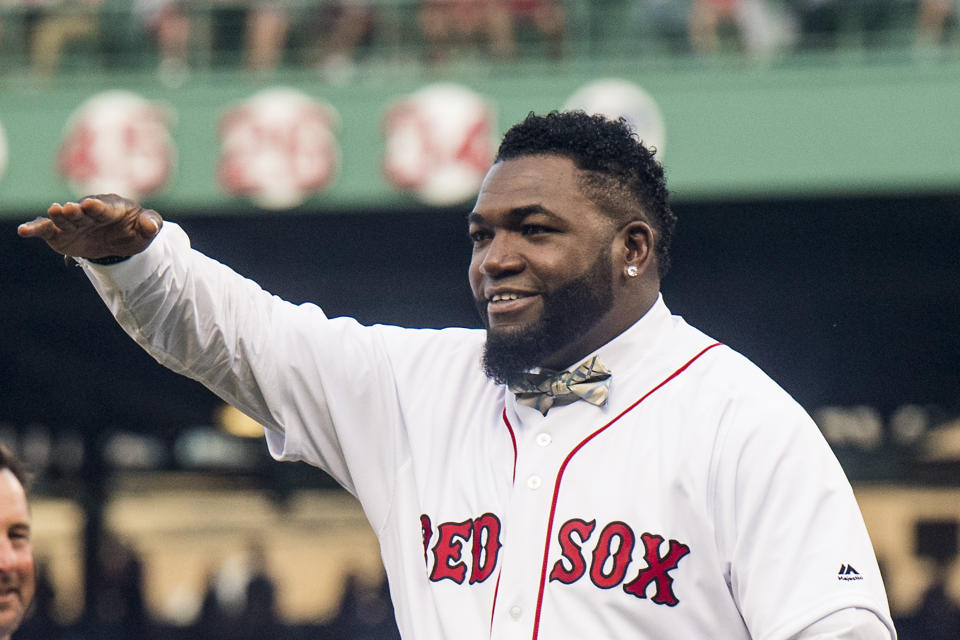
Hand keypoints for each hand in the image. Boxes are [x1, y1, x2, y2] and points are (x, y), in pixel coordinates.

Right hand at [17, 194, 162, 258]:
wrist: (120, 239)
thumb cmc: (134, 228)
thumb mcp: (147, 229)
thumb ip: (151, 224)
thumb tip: (151, 225)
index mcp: (110, 208)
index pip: (104, 207)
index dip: (98, 207)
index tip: (90, 204)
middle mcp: (89, 212)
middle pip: (81, 212)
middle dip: (76, 211)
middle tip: (69, 209)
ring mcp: (74, 223)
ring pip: (64, 220)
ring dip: (58, 217)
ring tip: (52, 213)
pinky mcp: (61, 234)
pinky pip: (47, 230)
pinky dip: (36, 229)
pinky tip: (24, 231)